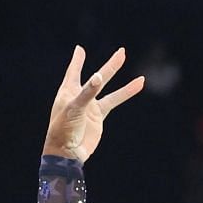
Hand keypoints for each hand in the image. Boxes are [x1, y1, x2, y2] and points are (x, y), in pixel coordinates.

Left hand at [43, 46, 143, 163]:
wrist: (68, 153)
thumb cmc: (63, 130)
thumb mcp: (74, 108)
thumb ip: (87, 92)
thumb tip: (98, 76)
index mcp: (67, 92)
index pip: (73, 72)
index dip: (77, 61)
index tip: (80, 49)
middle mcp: (80, 97)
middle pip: (96, 77)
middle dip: (109, 66)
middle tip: (122, 51)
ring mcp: (90, 106)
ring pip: (107, 87)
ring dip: (117, 74)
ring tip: (129, 63)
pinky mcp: (99, 116)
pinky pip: (114, 101)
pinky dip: (127, 92)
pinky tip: (139, 83)